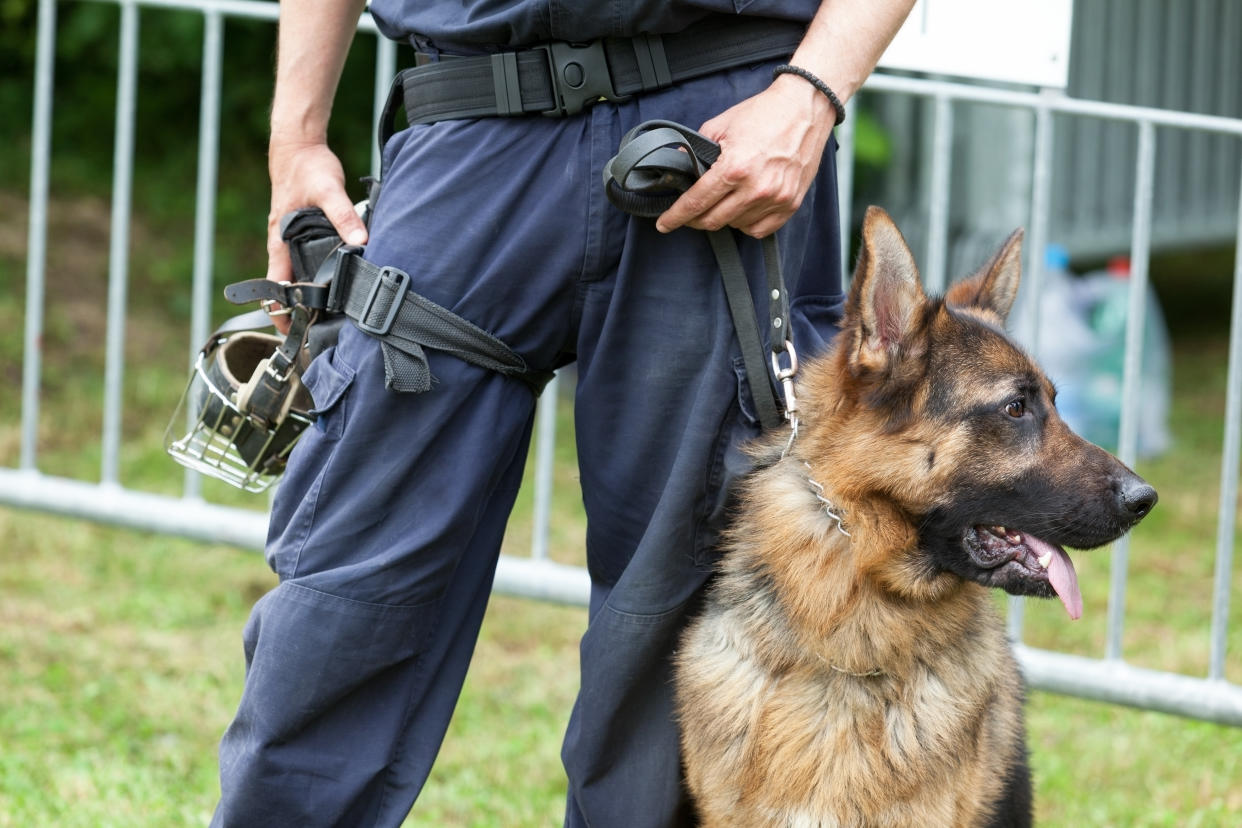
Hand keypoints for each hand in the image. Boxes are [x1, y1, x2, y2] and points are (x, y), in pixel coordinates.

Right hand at [264, 140, 367, 331]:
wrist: (298, 144)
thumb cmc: (307, 167)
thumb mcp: (329, 190)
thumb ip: (345, 216)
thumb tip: (361, 243)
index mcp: (280, 241)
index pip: (274, 287)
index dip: (281, 312)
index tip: (294, 332)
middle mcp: (282, 244)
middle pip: (285, 288)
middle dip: (298, 312)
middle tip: (318, 334)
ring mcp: (290, 239)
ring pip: (297, 275)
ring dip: (309, 295)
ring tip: (330, 318)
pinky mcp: (301, 232)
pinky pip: (306, 260)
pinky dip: (316, 276)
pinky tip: (336, 284)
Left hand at [655, 74, 834, 238]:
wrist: (805, 107)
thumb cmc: (764, 113)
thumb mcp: (722, 125)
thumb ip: (697, 149)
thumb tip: (678, 163)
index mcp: (734, 168)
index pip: (696, 203)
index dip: (676, 217)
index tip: (664, 224)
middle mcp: (755, 188)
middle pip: (713, 220)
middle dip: (695, 219)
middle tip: (690, 213)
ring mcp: (775, 198)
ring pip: (735, 225)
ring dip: (723, 217)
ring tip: (723, 200)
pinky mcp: (790, 203)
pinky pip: (759, 230)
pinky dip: (746, 224)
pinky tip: (742, 209)